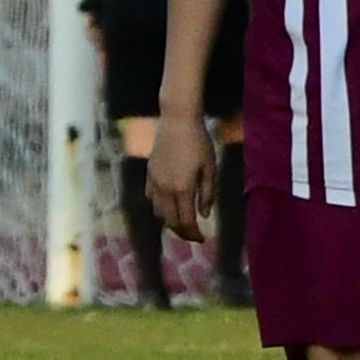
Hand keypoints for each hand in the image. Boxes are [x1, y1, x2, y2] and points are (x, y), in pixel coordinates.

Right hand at [147, 104, 215, 240]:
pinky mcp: (149, 174)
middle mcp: (165, 190)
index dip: (193, 234)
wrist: (177, 121)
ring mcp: (154, 182)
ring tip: (181, 222)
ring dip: (169, 221)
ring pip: (158, 212)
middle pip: (170, 221)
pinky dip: (159, 207)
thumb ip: (206, 194)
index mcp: (182, 189)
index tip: (202, 239)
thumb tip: (204, 215)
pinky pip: (151, 198)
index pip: (186, 222)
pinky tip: (167, 205)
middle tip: (193, 234)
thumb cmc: (199, 142)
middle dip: (182, 231)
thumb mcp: (209, 168)